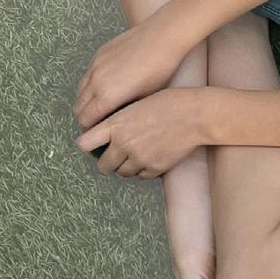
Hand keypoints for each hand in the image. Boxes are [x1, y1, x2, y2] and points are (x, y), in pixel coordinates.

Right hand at [73, 21, 189, 126]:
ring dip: (86, 102)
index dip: (89, 131)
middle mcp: (96, 82)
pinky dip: (90, 86)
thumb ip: (125, 112)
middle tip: (97, 123)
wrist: (162, 37)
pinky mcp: (98, 54)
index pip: (86, 120)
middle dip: (85, 118)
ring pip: (80, 91)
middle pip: (79, 107)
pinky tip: (106, 86)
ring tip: (100, 106)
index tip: (97, 134)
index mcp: (107, 96)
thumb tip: (117, 121)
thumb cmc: (160, 71)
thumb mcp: (145, 98)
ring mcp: (95, 66)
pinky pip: (87, 75)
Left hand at [78, 88, 207, 176]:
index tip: (90, 144)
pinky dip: (142, 170)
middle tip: (112, 157)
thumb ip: (119, 120)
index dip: (86, 145)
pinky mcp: (155, 168)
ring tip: (133, 156)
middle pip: (103, 165)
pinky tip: (148, 158)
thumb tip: (109, 130)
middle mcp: (123, 143)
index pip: (85, 143)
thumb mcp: (135, 104)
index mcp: (116, 124)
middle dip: (106, 162)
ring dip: (124, 166)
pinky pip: (141, 176)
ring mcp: (139, 158)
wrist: (194, 115)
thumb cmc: (167, 102)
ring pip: (122, 173)